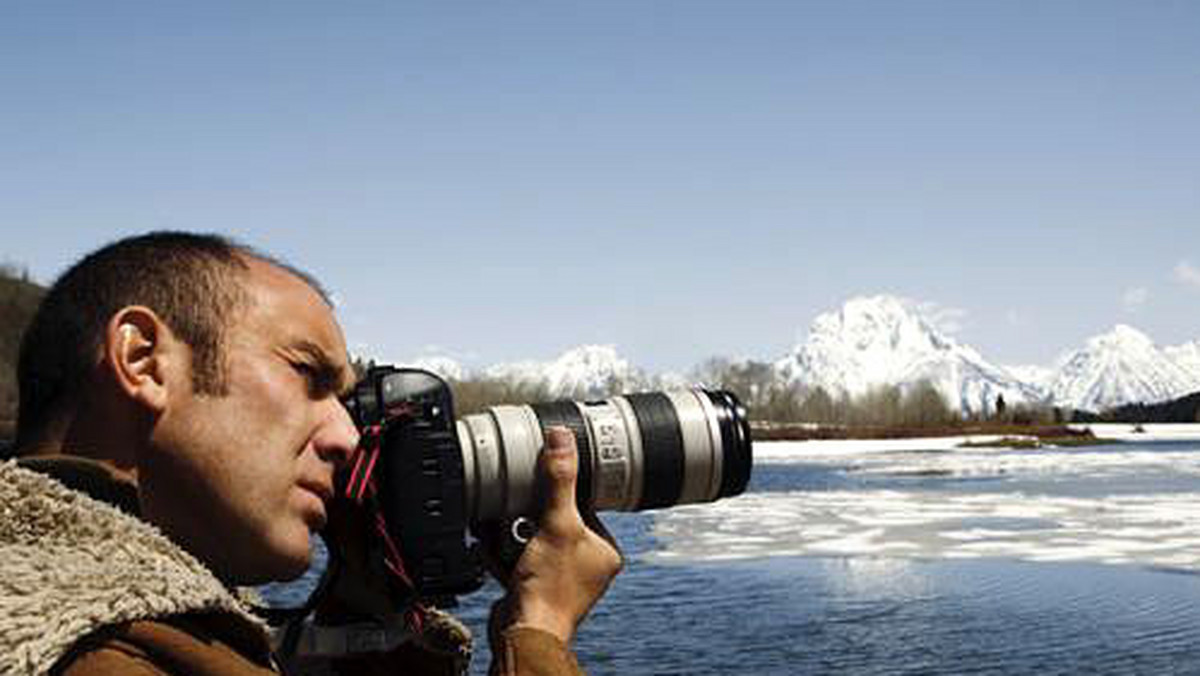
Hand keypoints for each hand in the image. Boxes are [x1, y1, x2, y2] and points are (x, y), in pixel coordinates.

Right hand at [488, 427, 623, 644]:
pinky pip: (517, 559)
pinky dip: (502, 552)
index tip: (544, 480)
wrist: (523, 633)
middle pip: (556, 522)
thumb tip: (562, 440)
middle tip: (518, 509)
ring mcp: (560, 579)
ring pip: (533, 540)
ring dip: (513, 532)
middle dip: (531, 515)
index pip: (586, 507)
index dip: (563, 493)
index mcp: (605, 551)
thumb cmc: (550, 588)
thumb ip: (560, 481)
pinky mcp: (534, 588)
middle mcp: (586, 566)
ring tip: (502, 529)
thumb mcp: (557, 524)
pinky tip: (489, 544)